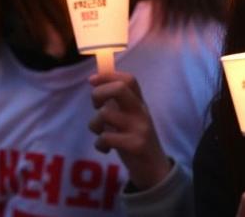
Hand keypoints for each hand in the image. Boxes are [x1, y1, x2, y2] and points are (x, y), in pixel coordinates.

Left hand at [88, 72, 170, 189]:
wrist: (153, 167)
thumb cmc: (134, 138)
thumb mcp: (129, 117)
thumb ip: (117, 102)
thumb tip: (96, 80)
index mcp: (139, 102)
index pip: (128, 79)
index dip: (107, 75)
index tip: (91, 80)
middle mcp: (141, 111)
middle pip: (119, 88)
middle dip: (98, 94)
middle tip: (96, 106)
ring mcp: (140, 127)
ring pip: (106, 114)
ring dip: (95, 124)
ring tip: (100, 133)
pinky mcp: (136, 145)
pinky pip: (106, 137)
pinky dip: (99, 144)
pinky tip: (106, 148)